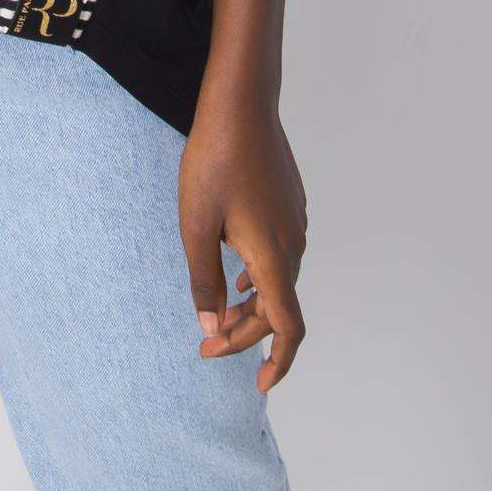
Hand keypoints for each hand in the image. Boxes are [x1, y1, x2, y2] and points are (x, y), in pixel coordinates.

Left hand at [178, 92, 307, 389]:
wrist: (241, 104)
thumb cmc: (214, 161)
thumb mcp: (196, 226)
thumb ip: (203, 282)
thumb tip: (210, 329)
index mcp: (272, 256)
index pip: (287, 327)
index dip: (277, 363)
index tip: (257, 386)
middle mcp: (293, 243)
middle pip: (277, 308)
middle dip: (243, 334)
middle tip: (205, 348)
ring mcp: (295, 221)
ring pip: (278, 280)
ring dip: (250, 305)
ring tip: (216, 315)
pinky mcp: (289, 203)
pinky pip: (278, 255)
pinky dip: (258, 277)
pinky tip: (235, 274)